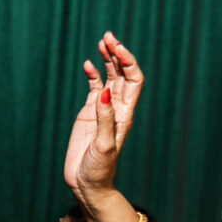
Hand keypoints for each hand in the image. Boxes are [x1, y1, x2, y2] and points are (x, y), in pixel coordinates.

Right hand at [63, 31, 143, 198]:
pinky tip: (88, 64)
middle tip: (108, 37)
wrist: (87, 184)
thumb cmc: (99, 169)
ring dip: (107, 59)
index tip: (116, 48)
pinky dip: (93, 74)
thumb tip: (103, 90)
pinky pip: (94, 88)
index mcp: (125, 113)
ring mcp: (103, 109)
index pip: (133, 79)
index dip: (128, 61)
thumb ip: (105, 117)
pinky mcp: (89, 113)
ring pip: (109, 76)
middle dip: (117, 53)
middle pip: (123, 73)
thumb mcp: (103, 144)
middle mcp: (117, 107)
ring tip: (102, 41)